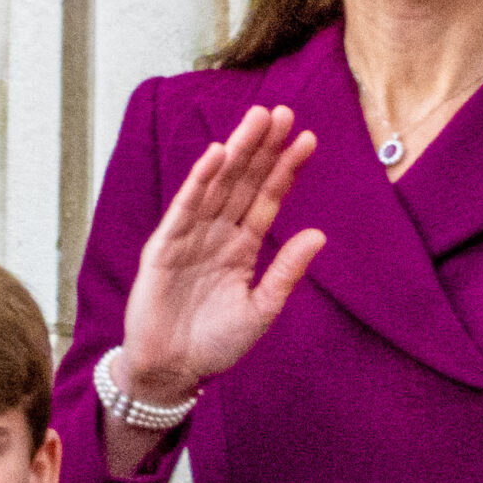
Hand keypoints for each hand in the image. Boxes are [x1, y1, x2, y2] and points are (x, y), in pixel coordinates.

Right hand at [118, 105, 325, 402]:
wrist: (172, 371)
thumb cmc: (215, 344)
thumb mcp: (262, 309)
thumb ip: (286, 272)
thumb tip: (319, 234)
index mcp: (242, 247)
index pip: (267, 199)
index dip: (286, 169)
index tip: (308, 139)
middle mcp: (217, 234)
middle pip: (244, 181)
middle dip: (263, 147)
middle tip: (283, 111)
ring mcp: (190, 237)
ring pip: (217, 185)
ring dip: (236, 151)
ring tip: (256, 119)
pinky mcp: (163, 247)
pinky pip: (184, 209)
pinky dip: (198, 182)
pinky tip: (216, 156)